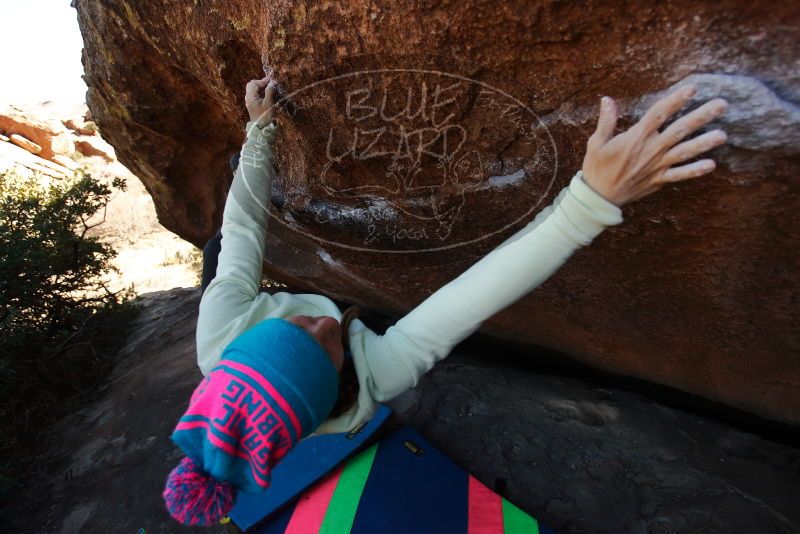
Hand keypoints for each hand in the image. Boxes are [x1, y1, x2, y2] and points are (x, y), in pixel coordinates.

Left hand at [245, 72, 277, 123]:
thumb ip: (270, 91)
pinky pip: (256, 96)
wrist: (262, 129)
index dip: (263, 80)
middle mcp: (248, 98)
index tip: (272, 80)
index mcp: (250, 96)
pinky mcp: (254, 106)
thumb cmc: (265, 116)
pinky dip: (262, 93)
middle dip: (261, 83)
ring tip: (271, 88)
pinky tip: (269, 95)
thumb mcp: (269, 103)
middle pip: (253, 86)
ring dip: (262, 88)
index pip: (254, 83)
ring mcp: (250, 102)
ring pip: (254, 90)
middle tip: (270, 84)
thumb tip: (273, 82)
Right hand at [581, 84, 728, 206]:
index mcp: (635, 138)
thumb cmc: (596, 167)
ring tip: (722, 135)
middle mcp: (650, 150)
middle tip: (722, 105)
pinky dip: (694, 171)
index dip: (675, 100)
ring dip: (704, 143)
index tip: (693, 88)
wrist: (599, 197)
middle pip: (679, 130)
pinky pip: (679, 175)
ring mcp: (656, 166)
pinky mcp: (658, 180)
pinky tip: (711, 165)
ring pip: (684, 152)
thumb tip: (607, 100)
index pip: (659, 114)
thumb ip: (606, 121)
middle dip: (701, 117)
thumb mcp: (596, 143)